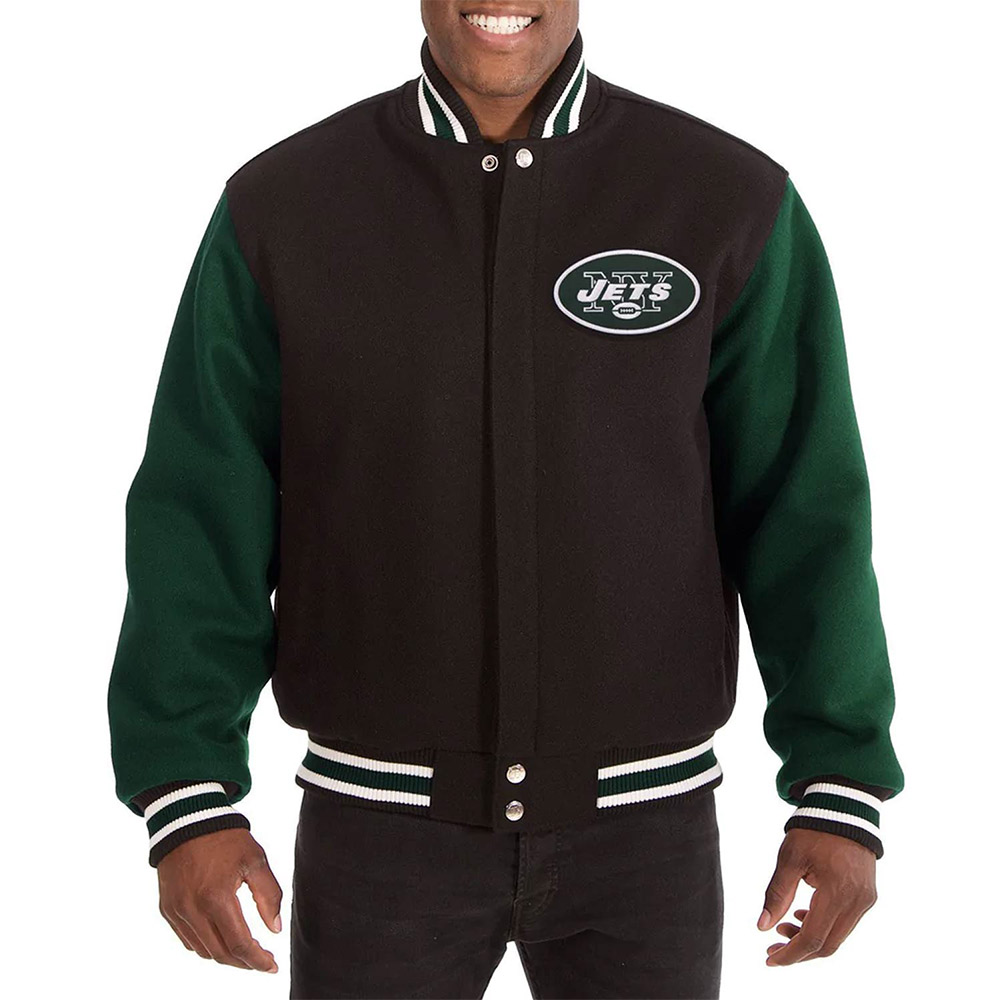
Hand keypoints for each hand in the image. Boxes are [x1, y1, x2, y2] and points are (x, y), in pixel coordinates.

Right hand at [156, 828, 282, 972]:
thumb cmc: (225, 837)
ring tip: (245, 951)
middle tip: (262, 961)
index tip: (272, 966)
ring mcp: (176, 911)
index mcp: (216, 897)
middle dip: (244, 962)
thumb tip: (274, 929)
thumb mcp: (255, 860)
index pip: (239, 944)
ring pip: (202, 950)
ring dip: (225, 956)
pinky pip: (187, 939)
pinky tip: (221, 939)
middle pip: (220, 954)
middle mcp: (192, 910)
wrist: (187, 818)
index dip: (257, 960)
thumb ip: (268, 896)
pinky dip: (206, 945)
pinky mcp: (167, 909)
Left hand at [758, 828, 876, 964]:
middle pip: (828, 945)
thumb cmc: (813, 830)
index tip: (769, 958)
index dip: (790, 954)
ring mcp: (866, 900)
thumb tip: (762, 927)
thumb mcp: (789, 859)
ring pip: (838, 937)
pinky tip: (803, 916)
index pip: (813, 938)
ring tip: (784, 927)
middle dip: (799, 951)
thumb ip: (776, 894)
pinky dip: (824, 926)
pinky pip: (845, 923)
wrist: (844, 808)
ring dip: (811, 939)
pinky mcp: (867, 896)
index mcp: (837, 892)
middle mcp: (857, 902)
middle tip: (773, 946)